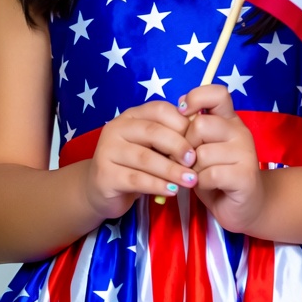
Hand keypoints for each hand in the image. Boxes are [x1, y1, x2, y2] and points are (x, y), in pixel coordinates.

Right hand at [85, 102, 197, 219]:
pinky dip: (158, 185)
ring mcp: (107, 151)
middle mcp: (116, 128)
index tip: (199, 139)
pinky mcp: (105, 175)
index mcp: (131, 115)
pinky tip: (173, 191)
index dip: (182, 122)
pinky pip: (136, 179)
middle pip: (152, 131)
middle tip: (195, 160)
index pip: (159, 110)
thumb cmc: (134, 164)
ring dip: (172, 170)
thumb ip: (169, 137)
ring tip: (190, 180)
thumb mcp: (151, 146)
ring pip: (145, 158)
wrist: (101, 190)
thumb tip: (200, 131)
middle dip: (178, 145)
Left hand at [179, 85, 263, 233]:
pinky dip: (202, 183)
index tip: (182, 113)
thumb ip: (193, 129)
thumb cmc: (217, 174)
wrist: (245, 206)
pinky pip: (210, 174)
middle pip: (201, 124)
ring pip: (202, 153)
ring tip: (198, 176)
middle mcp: (240, 131)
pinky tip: (207, 186)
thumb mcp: (202, 147)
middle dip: (185, 146)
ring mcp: (245, 153)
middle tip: (187, 160)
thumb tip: (177, 107)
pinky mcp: (245, 176)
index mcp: (229, 120)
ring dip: (192, 170)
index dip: (196, 98)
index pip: (217, 93)